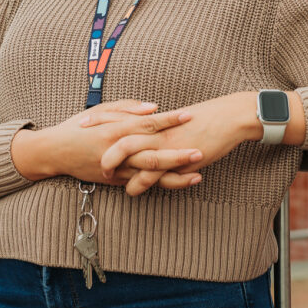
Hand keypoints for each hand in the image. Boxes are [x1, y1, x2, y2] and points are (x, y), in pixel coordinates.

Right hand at [10, 100, 202, 186]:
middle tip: (200, 149)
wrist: (54, 152)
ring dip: (175, 174)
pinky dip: (160, 184)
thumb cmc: (79, 127)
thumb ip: (128, 108)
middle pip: (152, 153)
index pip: (147, 124)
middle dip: (178, 153)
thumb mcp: (100, 110)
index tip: (189, 115)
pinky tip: (179, 182)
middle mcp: (117, 151)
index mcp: (114, 130)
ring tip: (197, 174)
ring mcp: (117, 169)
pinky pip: (142, 184)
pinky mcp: (116, 181)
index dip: (169, 120)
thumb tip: (154, 108)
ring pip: (149, 175)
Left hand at [100, 91, 303, 195]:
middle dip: (97, 143)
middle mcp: (152, 128)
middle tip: (83, 151)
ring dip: (113, 166)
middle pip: (115, 132)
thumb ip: (158, 127)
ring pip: (128, 153)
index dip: (99, 120)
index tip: (81, 123)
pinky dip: (139, 183)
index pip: (118, 116)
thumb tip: (147, 130)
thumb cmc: (203, 120)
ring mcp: (161, 141)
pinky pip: (151, 172)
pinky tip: (131, 192)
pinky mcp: (174, 155)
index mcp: (151, 118)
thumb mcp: (175, 122)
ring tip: (104, 177)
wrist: (226, 119)